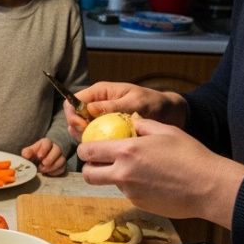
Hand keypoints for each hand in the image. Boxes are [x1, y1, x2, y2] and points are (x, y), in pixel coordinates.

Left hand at [21, 137, 66, 176]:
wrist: (47, 155)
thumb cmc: (38, 152)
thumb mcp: (32, 150)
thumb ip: (27, 152)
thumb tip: (25, 155)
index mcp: (47, 142)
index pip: (48, 143)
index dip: (44, 149)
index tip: (39, 156)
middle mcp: (56, 148)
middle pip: (57, 150)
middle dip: (50, 158)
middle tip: (42, 164)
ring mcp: (61, 156)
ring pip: (61, 160)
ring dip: (52, 166)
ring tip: (43, 170)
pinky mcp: (63, 165)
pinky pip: (62, 168)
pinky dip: (55, 172)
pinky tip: (48, 173)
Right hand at [64, 81, 187, 138]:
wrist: (170, 114)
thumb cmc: (154, 103)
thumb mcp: (135, 102)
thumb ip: (112, 106)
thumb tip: (89, 109)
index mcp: (100, 93)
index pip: (74, 101)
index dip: (73, 115)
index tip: (83, 127)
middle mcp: (97, 105)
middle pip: (74, 118)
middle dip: (77, 130)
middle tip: (91, 140)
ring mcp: (101, 119)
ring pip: (82, 130)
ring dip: (87, 140)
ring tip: (101, 146)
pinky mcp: (108, 131)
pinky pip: (95, 139)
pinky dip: (98, 146)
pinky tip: (107, 151)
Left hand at [77, 115, 243, 226]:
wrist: (208, 187)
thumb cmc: (190, 155)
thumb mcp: (166, 131)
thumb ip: (143, 125)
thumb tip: (131, 123)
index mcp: (127, 151)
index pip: (88, 152)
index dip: (84, 149)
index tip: (88, 147)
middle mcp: (123, 173)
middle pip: (88, 175)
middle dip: (89, 168)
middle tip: (100, 162)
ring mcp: (130, 192)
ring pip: (110, 184)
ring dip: (115, 176)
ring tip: (137, 169)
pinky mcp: (140, 204)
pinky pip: (128, 193)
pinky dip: (134, 186)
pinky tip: (152, 181)